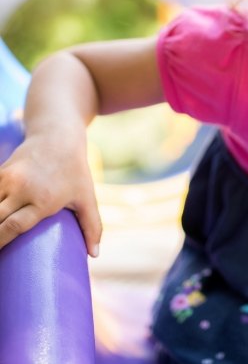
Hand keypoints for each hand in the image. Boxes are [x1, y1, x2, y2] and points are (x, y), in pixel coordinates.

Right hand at [0, 133, 101, 256]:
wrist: (58, 137)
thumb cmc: (75, 171)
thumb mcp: (87, 197)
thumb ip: (92, 226)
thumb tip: (95, 255)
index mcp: (44, 200)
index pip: (14, 227)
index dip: (0, 244)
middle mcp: (22, 189)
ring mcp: (8, 179)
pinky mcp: (0, 172)